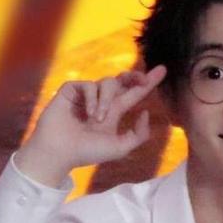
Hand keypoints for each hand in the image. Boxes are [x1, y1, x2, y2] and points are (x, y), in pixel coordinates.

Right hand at [22, 65, 167, 177]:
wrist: (59, 152)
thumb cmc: (87, 153)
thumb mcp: (120, 147)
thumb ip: (138, 134)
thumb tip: (145, 112)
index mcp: (113, 113)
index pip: (133, 94)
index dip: (148, 82)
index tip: (163, 69)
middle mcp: (101, 100)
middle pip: (122, 80)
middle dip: (135, 76)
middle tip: (142, 80)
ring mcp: (86, 94)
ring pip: (107, 83)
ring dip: (106, 101)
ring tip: (97, 119)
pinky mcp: (71, 90)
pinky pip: (89, 85)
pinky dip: (92, 99)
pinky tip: (88, 114)